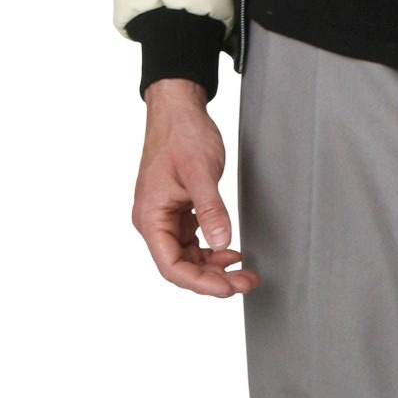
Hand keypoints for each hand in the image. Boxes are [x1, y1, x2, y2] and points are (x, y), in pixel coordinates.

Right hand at [132, 78, 258, 295]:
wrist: (179, 110)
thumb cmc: (182, 134)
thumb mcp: (200, 172)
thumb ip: (211, 210)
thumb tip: (221, 242)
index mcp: (150, 216)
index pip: (171, 266)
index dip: (200, 283)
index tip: (228, 288)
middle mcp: (154, 221)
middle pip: (181, 266)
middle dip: (213, 280)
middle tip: (246, 281)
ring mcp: (165, 217)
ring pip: (188, 257)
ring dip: (214, 268)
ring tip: (243, 271)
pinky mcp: (178, 210)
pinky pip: (193, 241)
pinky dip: (212, 251)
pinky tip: (230, 253)